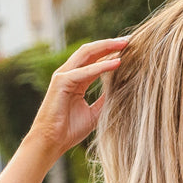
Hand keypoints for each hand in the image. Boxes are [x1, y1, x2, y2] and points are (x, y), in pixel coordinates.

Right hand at [27, 36, 130, 160]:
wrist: (52, 142)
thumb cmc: (70, 130)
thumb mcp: (95, 113)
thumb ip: (105, 100)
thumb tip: (121, 91)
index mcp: (76, 80)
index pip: (95, 60)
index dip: (111, 53)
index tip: (130, 50)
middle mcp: (69, 74)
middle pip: (91, 51)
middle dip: (110, 44)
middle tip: (129, 41)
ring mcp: (63, 76)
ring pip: (87, 54)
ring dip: (106, 48)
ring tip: (124, 45)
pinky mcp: (61, 82)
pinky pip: (84, 71)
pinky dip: (101, 67)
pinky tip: (116, 63)